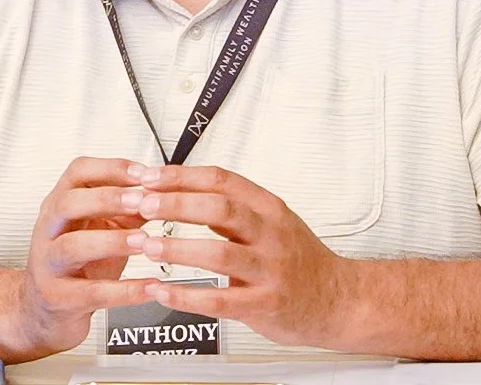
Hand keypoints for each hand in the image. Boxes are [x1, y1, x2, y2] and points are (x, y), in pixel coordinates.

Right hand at [13, 158, 154, 356]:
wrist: (43, 310)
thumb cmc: (76, 265)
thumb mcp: (100, 230)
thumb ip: (127, 212)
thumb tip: (159, 196)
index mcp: (60, 205)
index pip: (78, 173)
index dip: (110, 169)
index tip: (142, 173)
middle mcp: (49, 231)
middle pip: (69, 203)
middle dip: (107, 199)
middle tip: (140, 201)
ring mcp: (49, 264)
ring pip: (73, 247)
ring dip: (112, 242)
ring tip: (144, 242)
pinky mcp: (59, 298)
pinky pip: (92, 293)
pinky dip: (124, 291)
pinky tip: (149, 287)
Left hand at [126, 165, 353, 349]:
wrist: (339, 301)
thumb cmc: (300, 260)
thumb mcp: (272, 222)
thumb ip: (231, 210)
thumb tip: (179, 191)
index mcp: (269, 208)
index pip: (221, 180)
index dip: (182, 176)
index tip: (149, 177)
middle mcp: (271, 235)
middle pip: (220, 209)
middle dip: (175, 204)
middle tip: (141, 205)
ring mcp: (270, 270)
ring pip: (219, 254)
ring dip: (177, 248)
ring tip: (145, 245)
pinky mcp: (265, 305)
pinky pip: (220, 300)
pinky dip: (186, 296)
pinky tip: (161, 291)